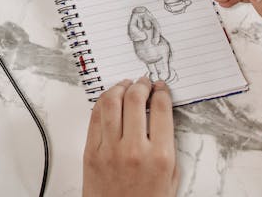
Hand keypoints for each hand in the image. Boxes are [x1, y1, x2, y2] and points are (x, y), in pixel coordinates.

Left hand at [82, 78, 177, 196]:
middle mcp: (134, 149)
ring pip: (111, 103)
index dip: (161, 93)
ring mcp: (110, 149)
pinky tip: (109, 99)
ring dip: (119, 88)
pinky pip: (94, 118)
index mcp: (160, 157)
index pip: (161, 110)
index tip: (160, 88)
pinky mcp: (91, 152)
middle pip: (134, 100)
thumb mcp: (170, 178)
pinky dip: (102, 103)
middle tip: (143, 82)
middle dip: (140, 85)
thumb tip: (162, 118)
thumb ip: (168, 148)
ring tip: (125, 85)